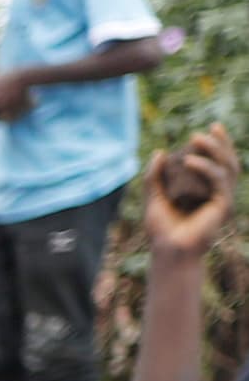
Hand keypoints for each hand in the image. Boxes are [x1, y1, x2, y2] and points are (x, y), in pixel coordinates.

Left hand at [147, 125, 239, 256]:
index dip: (216, 146)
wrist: (167, 250)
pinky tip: (189, 161)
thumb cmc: (161, 229)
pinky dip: (205, 168)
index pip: (216, 164)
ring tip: (196, 138)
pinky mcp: (223, 205)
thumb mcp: (153, 198)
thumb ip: (154, 177)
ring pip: (227, 168)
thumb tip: (158, 152)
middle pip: (227, 162)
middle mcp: (218, 194)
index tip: (207, 130)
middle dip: (220, 144)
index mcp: (206, 191)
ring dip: (215, 150)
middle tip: (208, 129)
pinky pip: (218, 181)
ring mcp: (223, 199)